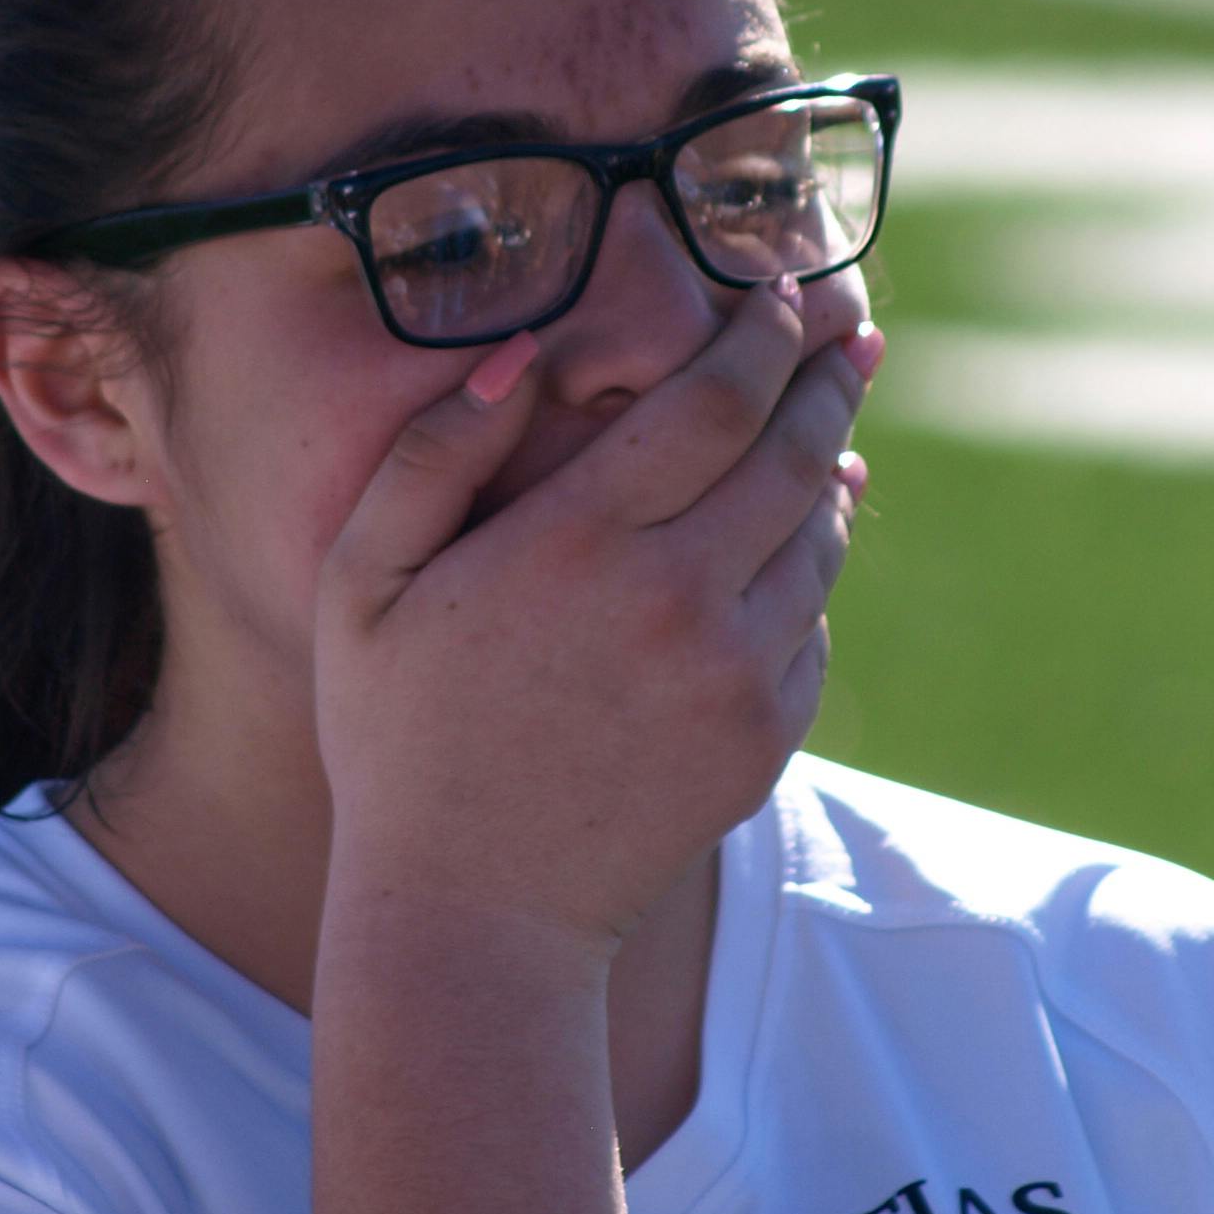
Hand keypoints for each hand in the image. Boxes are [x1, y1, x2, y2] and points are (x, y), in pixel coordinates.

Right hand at [312, 278, 881, 959]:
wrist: (477, 917)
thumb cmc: (401, 738)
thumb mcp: (366, 586)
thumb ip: (433, 456)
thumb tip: (520, 353)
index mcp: (576, 544)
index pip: (713, 400)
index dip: (760, 336)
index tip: (780, 296)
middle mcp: (676, 601)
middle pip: (793, 450)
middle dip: (825, 377)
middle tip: (847, 331)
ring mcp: (734, 674)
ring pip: (819, 534)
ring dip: (830, 466)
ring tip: (828, 424)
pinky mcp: (766, 735)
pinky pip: (812, 623)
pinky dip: (811, 568)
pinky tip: (795, 539)